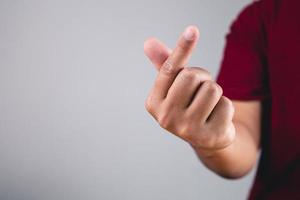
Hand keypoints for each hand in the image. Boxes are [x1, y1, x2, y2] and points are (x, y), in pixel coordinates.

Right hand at [144, 26, 235, 153]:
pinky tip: (216, 119)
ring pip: (212, 89)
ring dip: (215, 92)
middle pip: (192, 75)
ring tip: (208, 105)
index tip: (193, 30)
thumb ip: (165, 64)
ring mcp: (186, 129)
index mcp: (153, 103)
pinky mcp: (208, 136)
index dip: (182, 48)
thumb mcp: (175, 86)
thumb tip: (148, 42)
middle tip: (199, 90)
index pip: (169, 70)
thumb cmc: (188, 105)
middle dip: (201, 77)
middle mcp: (166, 117)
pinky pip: (226, 105)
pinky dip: (225, 107)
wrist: (206, 138)